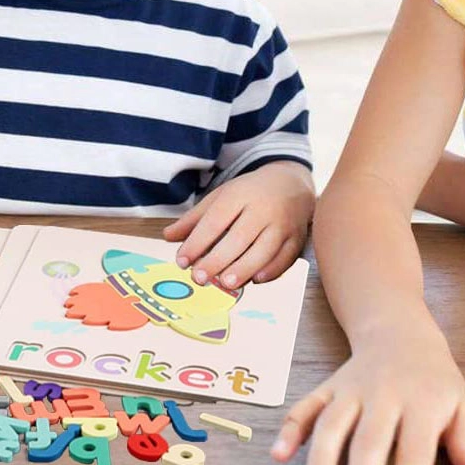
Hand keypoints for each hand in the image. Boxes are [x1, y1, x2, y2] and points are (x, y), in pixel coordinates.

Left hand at [162, 161, 313, 287]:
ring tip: (225, 283)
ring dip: (244, 268)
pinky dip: (272, 270)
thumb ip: (195, 218)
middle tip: (199, 278)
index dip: (197, 241)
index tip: (181, 261)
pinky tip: (256, 280)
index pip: (216, 220)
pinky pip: (285, 258)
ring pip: (264, 250)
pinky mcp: (297, 238)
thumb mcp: (221, 197)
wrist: (291, 182)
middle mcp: (263, 209)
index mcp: (240, 195)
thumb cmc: (249, 193)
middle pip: (239, 237)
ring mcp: (283, 224)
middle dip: (218, 259)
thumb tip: (167, 236)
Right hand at [273, 324, 464, 464]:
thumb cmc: (436, 379)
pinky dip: (291, 429)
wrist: (399, 329)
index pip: (415, 455)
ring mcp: (352, 390)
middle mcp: (383, 396)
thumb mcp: (463, 405)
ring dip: (321, 461)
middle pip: (368, 443)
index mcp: (422, 404)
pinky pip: (306, 406)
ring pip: (331, 425)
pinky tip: (279, 455)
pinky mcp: (330, 386)